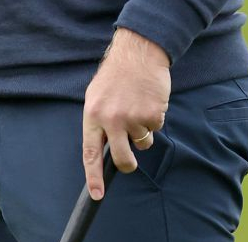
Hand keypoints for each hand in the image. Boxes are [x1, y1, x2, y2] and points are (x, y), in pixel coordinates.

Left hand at [81, 28, 170, 199]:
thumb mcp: (97, 96)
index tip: (97, 195)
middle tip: (130, 160)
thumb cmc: (116, 75)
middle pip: (121, 158)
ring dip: (143, 130)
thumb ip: (99, 122)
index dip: (94, 177)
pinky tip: (148, 99)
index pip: (91, 154)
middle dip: (128, 164)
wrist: (139, 52)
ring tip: (138, 105)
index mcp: (93, 115)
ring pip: (142, 142)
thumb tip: (103, 148)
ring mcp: (133, 118)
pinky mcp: (152, 115)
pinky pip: (156, 128)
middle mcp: (112, 120)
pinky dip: (154, 117)